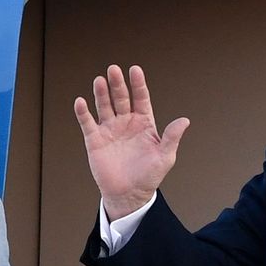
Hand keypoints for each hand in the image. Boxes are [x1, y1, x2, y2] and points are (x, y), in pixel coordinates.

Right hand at [72, 64, 190, 220]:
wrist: (129, 195)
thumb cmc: (149, 176)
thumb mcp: (165, 157)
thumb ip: (172, 137)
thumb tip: (184, 121)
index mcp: (143, 123)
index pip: (141, 98)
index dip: (138, 84)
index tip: (135, 70)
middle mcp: (126, 122)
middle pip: (121, 98)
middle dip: (117, 84)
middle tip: (113, 70)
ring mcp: (110, 130)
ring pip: (104, 106)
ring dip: (101, 94)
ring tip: (99, 81)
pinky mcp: (95, 141)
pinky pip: (88, 123)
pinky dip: (83, 113)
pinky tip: (80, 102)